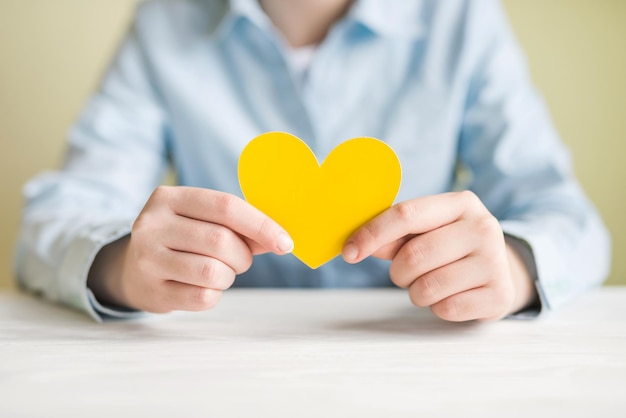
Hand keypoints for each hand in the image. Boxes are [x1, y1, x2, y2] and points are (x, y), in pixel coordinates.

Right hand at [88, 186, 292, 312]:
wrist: (131, 270)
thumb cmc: (180, 239)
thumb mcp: (201, 219)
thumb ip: (238, 224)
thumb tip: (280, 238)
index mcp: (168, 198)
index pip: (225, 206)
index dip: (261, 224)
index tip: (285, 242)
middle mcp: (152, 225)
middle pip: (221, 240)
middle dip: (243, 255)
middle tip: (240, 259)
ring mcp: (148, 260)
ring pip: (213, 272)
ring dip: (229, 276)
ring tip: (220, 272)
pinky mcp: (153, 292)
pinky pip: (203, 297)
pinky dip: (215, 294)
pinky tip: (203, 286)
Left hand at [342, 191, 536, 321]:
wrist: (501, 273)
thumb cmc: (451, 248)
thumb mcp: (427, 232)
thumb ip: (392, 235)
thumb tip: (356, 244)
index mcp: (461, 203)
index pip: (406, 214)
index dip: (372, 234)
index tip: (348, 252)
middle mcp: (483, 227)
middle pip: (413, 255)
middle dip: (398, 272)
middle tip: (407, 274)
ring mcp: (495, 261)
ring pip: (427, 287)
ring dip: (417, 292)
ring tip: (431, 284)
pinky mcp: (499, 295)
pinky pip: (445, 308)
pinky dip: (437, 308)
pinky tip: (451, 296)